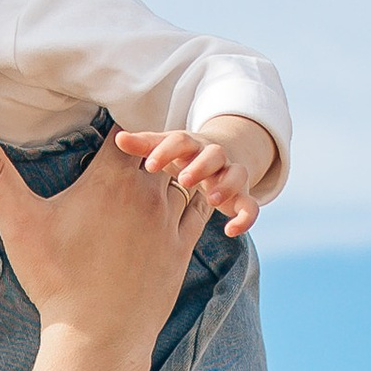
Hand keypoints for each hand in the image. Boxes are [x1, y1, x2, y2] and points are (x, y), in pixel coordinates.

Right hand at [0, 124, 203, 342]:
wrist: (98, 337)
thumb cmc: (57, 280)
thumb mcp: (18, 222)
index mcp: (112, 178)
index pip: (125, 129)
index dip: (117, 127)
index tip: (106, 130)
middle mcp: (148, 192)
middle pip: (160, 147)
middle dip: (146, 146)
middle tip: (130, 150)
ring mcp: (170, 221)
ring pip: (184, 174)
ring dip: (172, 169)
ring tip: (155, 171)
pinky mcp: (182, 249)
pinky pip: (200, 208)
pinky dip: (193, 196)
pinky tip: (178, 200)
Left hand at [109, 121, 274, 239]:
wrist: (219, 159)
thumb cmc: (182, 157)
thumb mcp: (164, 150)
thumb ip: (144, 146)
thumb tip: (119, 139)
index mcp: (192, 145)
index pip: (181, 141)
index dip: (167, 151)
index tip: (150, 166)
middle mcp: (214, 156)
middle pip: (214, 153)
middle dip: (201, 165)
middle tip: (185, 180)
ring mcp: (230, 175)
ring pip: (237, 174)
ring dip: (226, 185)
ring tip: (211, 199)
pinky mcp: (242, 195)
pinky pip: (251, 205)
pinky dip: (246, 217)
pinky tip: (231, 231)